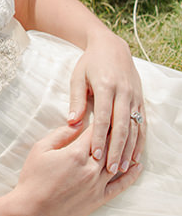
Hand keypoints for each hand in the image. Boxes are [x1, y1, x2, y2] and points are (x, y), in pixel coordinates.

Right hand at [13, 124, 140, 215]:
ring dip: (124, 151)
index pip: (95, 132)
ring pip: (116, 163)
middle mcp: (90, 168)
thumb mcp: (40, 149)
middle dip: (114, 133)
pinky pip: (120, 186)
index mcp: (75, 154)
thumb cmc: (33, 178)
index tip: (106, 111)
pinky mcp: (99, 198)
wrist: (32, 209)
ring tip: (131, 140)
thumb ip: (61, 135)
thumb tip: (77, 124)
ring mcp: (97, 185)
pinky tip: (136, 166)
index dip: (102, 120)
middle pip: (109, 146)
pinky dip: (130, 175)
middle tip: (121, 121)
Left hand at [67, 32, 144, 174]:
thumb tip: (71, 123)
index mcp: (105, 86)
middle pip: (121, 126)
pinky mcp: (140, 100)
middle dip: (116, 149)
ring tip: (121, 167)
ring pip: (134, 127)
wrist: (111, 47)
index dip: (99, 137)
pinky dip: (140, 141)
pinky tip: (136, 156)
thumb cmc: (89, 63)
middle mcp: (123, 93)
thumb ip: (76, 100)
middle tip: (109, 168)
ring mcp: (134, 97)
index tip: (94, 154)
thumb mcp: (78, 77)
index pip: (103, 117)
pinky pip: (142, 124)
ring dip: (129, 149)